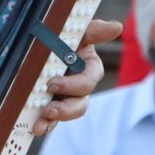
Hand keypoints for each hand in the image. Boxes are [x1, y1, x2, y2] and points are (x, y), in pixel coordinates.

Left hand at [31, 19, 119, 134]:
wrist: (38, 41)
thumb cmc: (63, 34)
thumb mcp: (76, 30)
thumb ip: (93, 30)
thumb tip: (116, 27)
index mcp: (88, 65)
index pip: (89, 78)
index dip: (75, 84)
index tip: (53, 84)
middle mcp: (80, 84)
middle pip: (81, 102)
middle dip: (66, 108)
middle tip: (48, 107)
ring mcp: (67, 96)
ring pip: (69, 113)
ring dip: (57, 118)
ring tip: (42, 122)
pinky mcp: (54, 105)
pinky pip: (54, 120)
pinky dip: (47, 125)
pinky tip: (37, 128)